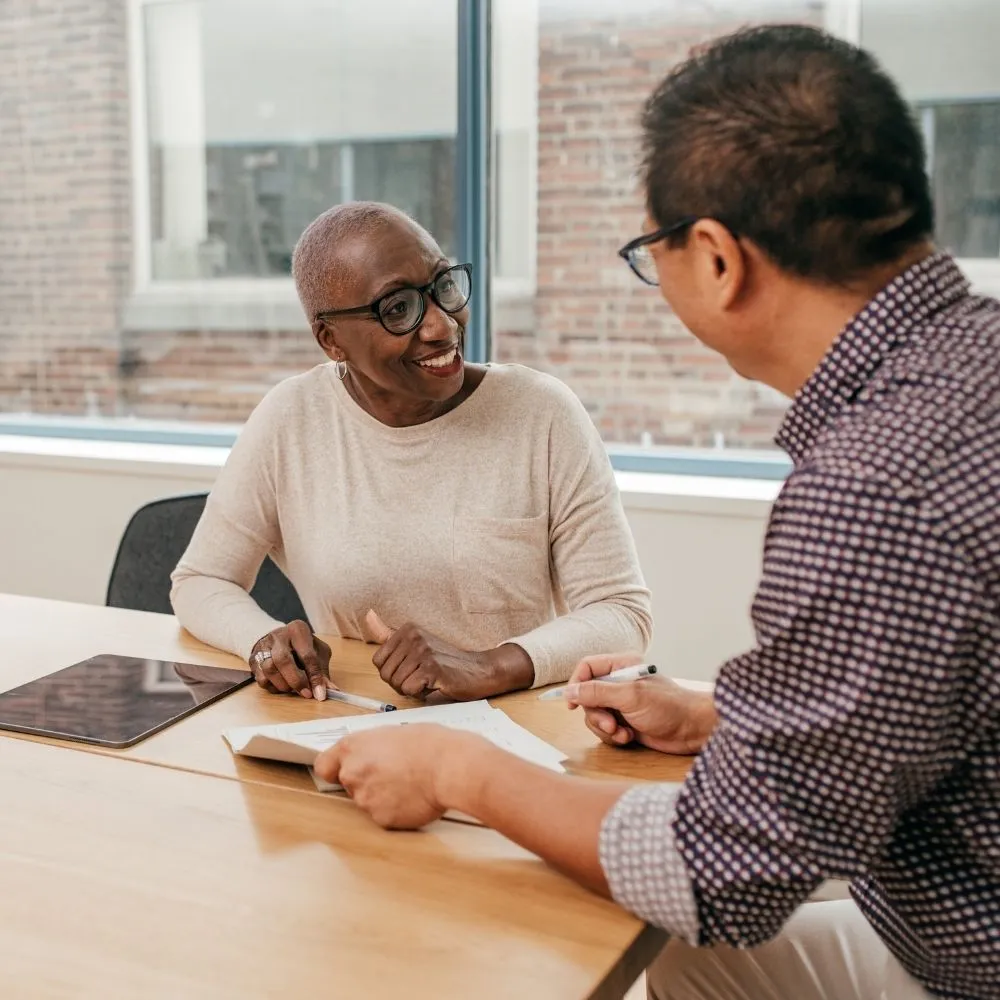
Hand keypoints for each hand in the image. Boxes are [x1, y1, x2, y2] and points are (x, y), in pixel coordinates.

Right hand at [250, 620, 331, 700]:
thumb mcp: (318, 653)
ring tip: (293, 689)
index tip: (320, 694)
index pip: (307, 655)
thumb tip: (331, 690)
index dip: (314, 677)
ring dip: (283, 684)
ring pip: (269, 669)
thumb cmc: (303, 646)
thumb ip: (322, 671)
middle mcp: (279, 636)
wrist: (279, 638)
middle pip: (283, 660)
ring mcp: (263, 646)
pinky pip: (260, 677)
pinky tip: (281, 686)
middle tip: (305, 693)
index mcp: (298, 630)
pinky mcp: (254, 658)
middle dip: (295, 681)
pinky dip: (272, 686)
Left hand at [314, 725, 478, 828]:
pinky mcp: (380, 820)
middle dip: (367, 781)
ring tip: (410, 783)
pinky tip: (414, 797)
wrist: (450, 767)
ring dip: (383, 796)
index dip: (334, 769)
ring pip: (368, 801)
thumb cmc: (430, 745)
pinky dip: (396, 810)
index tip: (342, 771)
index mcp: (353, 747)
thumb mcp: (395, 733)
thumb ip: (374, 747)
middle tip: (394, 774)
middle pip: (349, 783)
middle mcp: (353, 773)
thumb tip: (375, 755)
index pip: (324, 765)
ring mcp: (365, 799)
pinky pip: (384, 816)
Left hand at [365, 610, 532, 699]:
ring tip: (429, 680)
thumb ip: (389, 632)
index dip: (393, 672)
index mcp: (407, 629)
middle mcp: (414, 636)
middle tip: (422, 677)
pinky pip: (409, 690)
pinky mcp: (432, 668)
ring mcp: (423, 651)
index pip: (378, 661)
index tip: (412, 668)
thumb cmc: (446, 661)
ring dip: (412, 689)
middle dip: (401, 683)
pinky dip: (420, 694)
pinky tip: (435, 685)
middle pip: (385, 674)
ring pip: (397, 684)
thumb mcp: (415, 643)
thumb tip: (368, 614)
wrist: (478, 670)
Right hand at [566, 653, 716, 754]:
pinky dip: (614, 736)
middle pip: (587, 695)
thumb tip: (570, 691)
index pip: (587, 668)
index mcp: (621, 666)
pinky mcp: (625, 722)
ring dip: (605, 728)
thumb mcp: (630, 696)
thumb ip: (598, 692)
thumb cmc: (668, 707)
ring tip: (623, 733)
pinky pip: (605, 729)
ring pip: (594, 715)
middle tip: (610, 724)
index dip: (576, 684)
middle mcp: (619, 683)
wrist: (693, 730)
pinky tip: (629, 737)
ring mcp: (621, 704)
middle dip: (595, 713)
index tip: (572, 703)